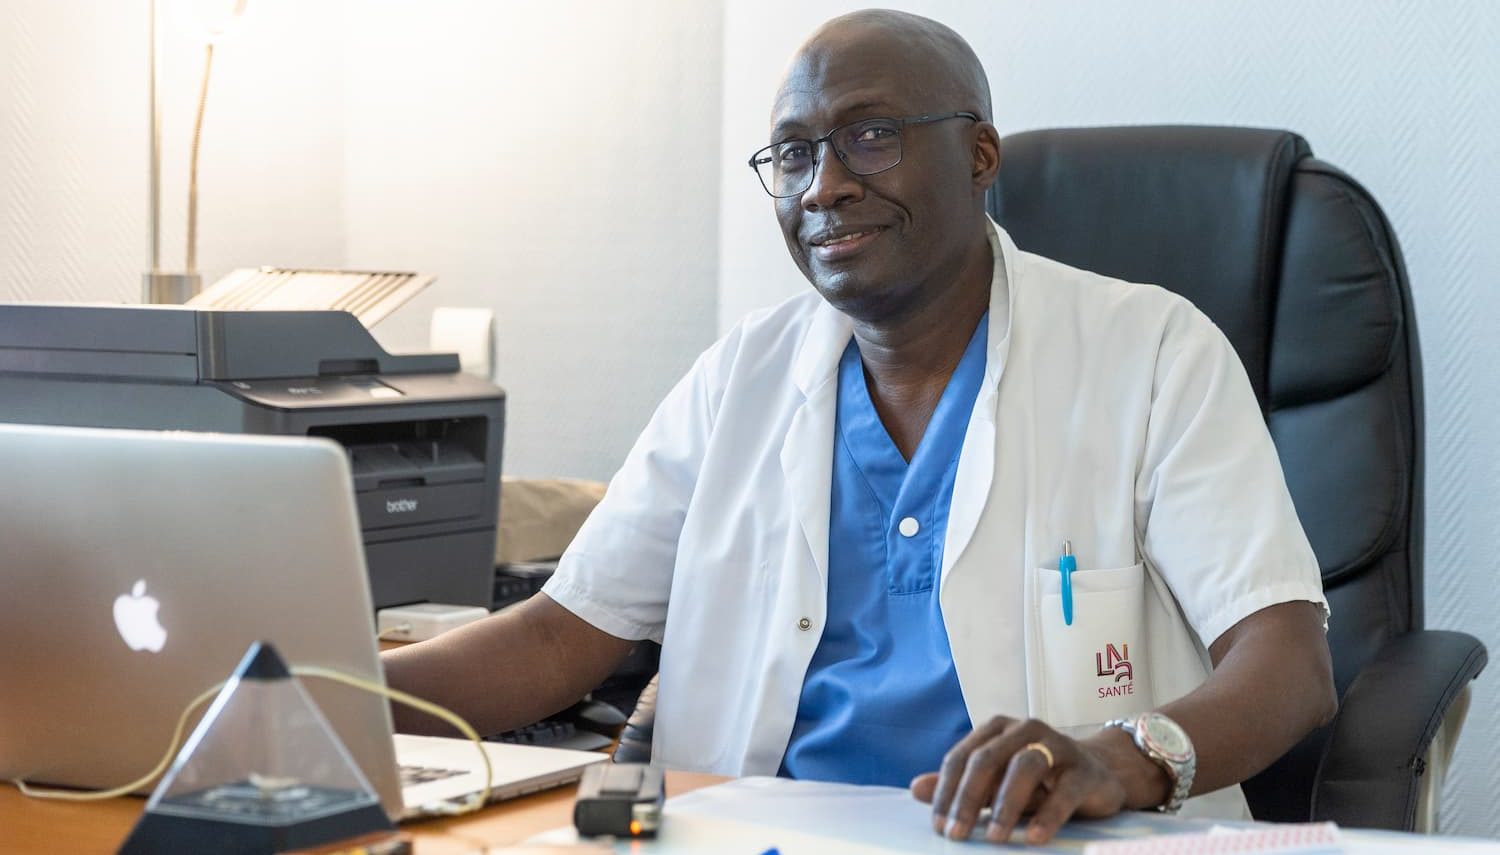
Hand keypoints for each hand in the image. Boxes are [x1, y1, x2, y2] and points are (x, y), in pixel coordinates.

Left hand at [910, 716, 1138, 844]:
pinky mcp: (1084, 770)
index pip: (962, 758)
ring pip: (1024, 767)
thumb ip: (959, 785)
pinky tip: (1033, 837)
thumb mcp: (996, 781)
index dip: (947, 792)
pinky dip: (1047, 815)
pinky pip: (1064, 791)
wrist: (1098, 773)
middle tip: (956, 835)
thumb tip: (915, 789)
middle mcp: (1024, 730)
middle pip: (987, 759)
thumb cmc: (1038, 778)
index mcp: (997, 730)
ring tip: (994, 837)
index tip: (939, 826)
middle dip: (967, 799)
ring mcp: (1057, 746)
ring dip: (1005, 804)